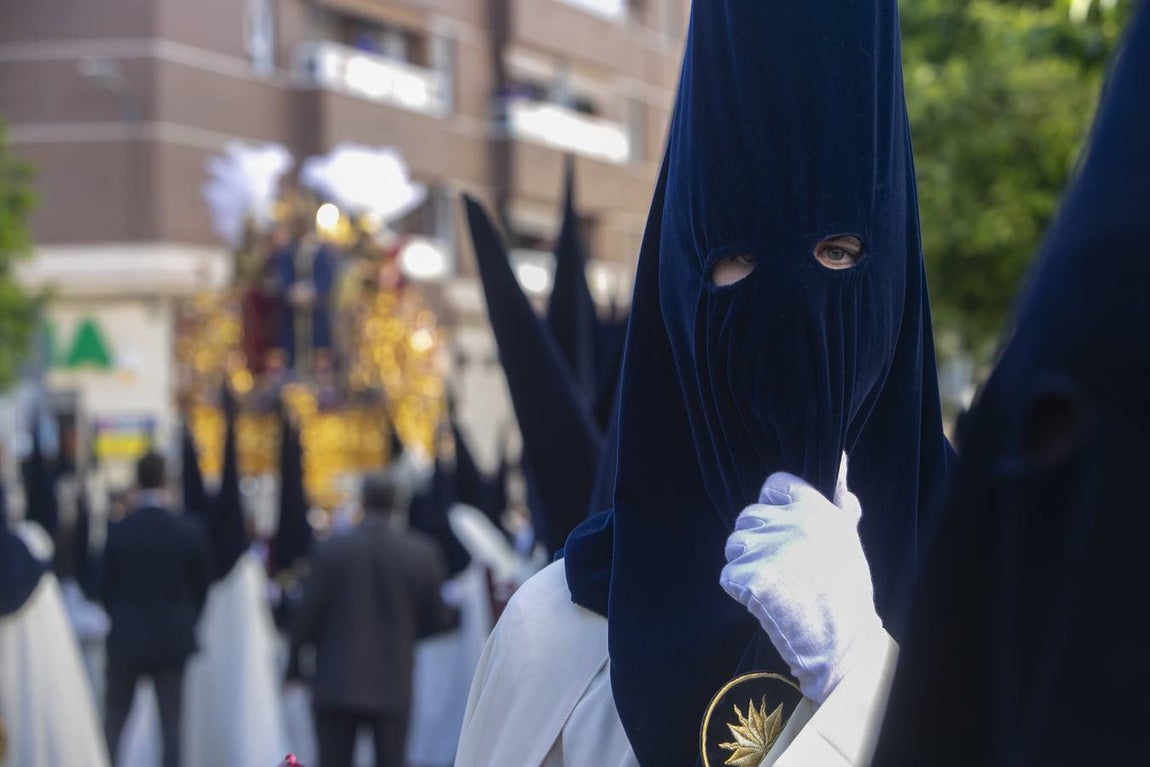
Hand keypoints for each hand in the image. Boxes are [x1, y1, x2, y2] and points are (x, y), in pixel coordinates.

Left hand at [719, 455, 883, 702]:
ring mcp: (770, 549)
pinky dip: (739, 591)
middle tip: (775, 568)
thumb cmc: (846, 592)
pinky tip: (763, 602)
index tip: (778, 530)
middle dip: (753, 542)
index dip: (770, 507)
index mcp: (816, 509)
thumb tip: (841, 462)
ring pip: (734, 545)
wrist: (842, 641)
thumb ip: (840, 503)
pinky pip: (728, 575)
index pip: (774, 486)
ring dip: (743, 566)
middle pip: (747, 517)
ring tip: (770, 586)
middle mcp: (792, 522)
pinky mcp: (753, 578)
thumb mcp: (849, 538)